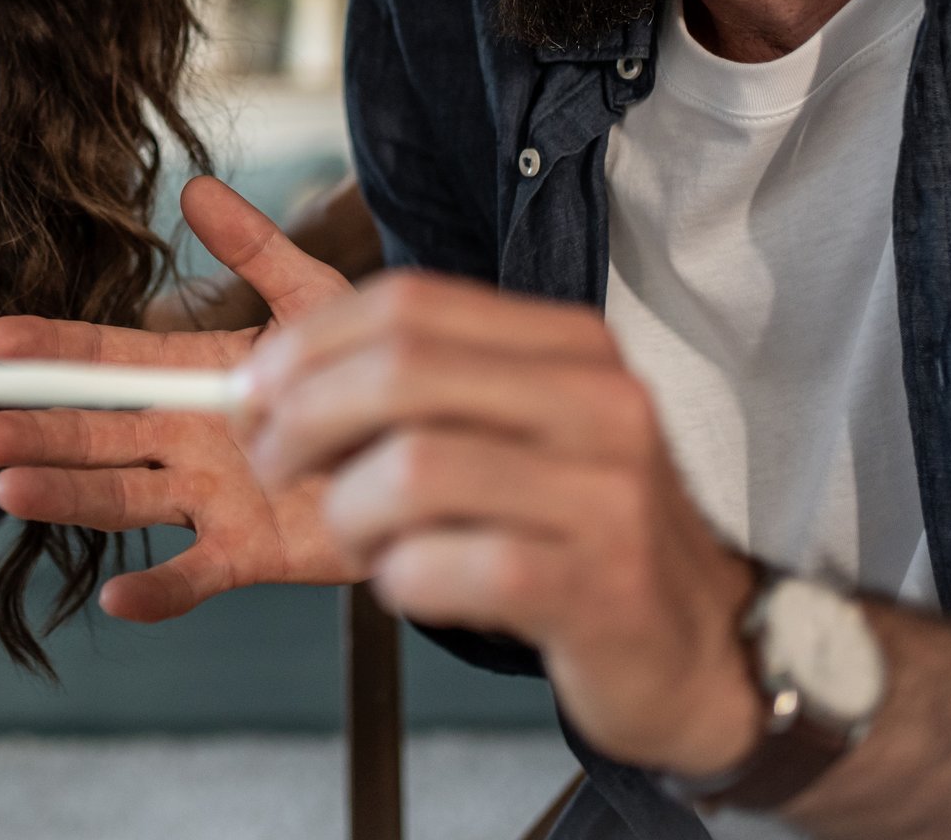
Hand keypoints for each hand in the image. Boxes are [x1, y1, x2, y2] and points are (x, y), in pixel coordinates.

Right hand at [0, 176, 364, 619]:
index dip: (54, 349)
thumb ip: (257, 249)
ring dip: (66, 498)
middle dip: (37, 433)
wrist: (428, 450)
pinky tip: (116, 600)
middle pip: (95, 435)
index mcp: (190, 375)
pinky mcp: (248, 554)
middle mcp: (185, 439)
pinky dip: (156, 592)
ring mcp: (210, 499)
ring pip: (123, 500)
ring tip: (12, 491)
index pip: (107, 358)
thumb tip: (196, 186)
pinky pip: (194, 577)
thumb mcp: (316, 301)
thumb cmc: (365, 376)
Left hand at [239, 272, 764, 777]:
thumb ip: (410, 386)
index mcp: (571, 346)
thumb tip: (257, 374)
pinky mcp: (592, 585)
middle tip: (274, 464)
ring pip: (411, 470)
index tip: (253, 388)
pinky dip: (400, 579)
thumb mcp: (516, 429)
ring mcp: (603, 493)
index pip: (410, 302)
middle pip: (401, 372)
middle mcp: (598, 402)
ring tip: (361, 539)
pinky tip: (415, 583)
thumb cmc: (573, 530)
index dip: (309, 342)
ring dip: (350, 512)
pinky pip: (444, 565)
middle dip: (304, 417)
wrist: (697, 648)